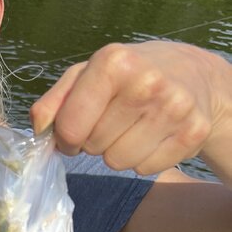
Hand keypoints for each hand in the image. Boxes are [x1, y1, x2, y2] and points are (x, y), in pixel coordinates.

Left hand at [30, 41, 231, 180]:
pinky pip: (146, 168)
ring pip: (118, 163)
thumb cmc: (126, 76)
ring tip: (130, 128)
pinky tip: (152, 134)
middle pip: (93, 146)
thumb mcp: (85, 75)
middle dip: (94, 140)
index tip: (73, 131)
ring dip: (116, 152)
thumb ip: (53, 101)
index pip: (70, 127)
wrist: (192, 73)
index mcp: (114, 63)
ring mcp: (175, 108)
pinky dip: (143, 159)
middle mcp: (147, 83)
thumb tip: (39, 129)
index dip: (65, 138)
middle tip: (111, 121)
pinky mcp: (193, 133)